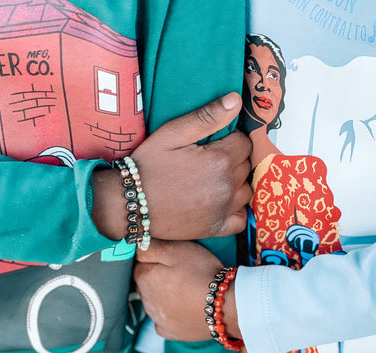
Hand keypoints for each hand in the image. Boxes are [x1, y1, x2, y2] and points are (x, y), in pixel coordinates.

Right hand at [92, 92, 251, 240]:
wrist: (129, 203)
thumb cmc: (148, 166)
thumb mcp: (172, 133)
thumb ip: (207, 117)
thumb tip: (236, 101)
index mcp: (220, 159)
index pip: (244, 143)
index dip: (230, 140)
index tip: (213, 144)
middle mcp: (227, 185)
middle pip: (245, 166)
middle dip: (232, 160)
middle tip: (207, 163)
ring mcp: (223, 209)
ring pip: (246, 190)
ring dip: (235, 185)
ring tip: (213, 182)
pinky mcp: (217, 228)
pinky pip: (241, 220)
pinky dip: (236, 211)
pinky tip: (221, 204)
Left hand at [134, 239, 241, 340]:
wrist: (225, 305)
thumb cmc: (201, 273)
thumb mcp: (176, 249)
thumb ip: (150, 246)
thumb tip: (135, 246)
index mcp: (143, 278)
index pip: (140, 264)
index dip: (155, 259)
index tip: (171, 258)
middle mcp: (145, 300)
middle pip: (146, 284)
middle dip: (157, 278)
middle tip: (180, 272)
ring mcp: (157, 318)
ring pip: (154, 303)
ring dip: (164, 296)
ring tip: (185, 289)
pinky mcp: (170, 332)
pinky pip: (163, 322)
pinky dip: (170, 315)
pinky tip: (181, 309)